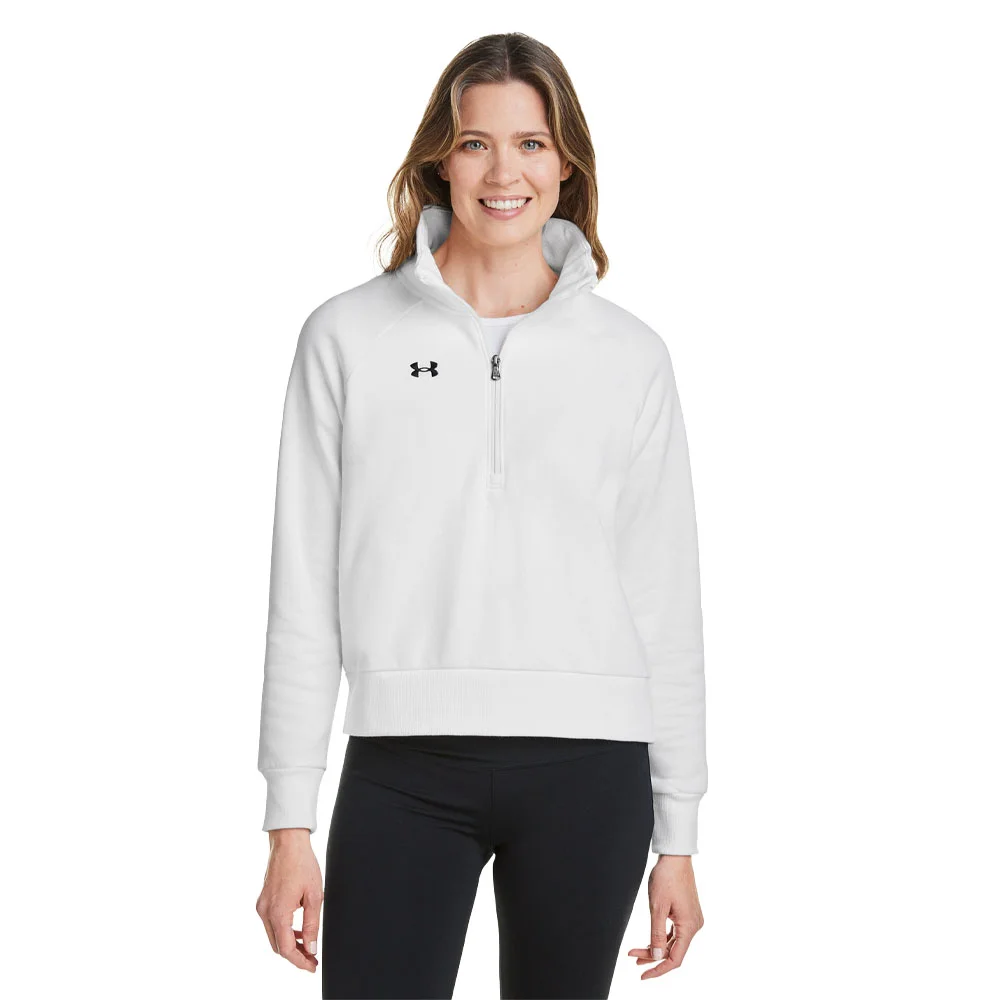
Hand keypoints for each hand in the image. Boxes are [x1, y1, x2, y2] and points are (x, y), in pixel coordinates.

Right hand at [256, 828, 322, 972]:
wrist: (288, 842)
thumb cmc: (302, 863)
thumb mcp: (314, 895)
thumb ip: (312, 924)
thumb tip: (311, 947)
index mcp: (278, 912)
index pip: (286, 949)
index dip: (299, 961)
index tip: (312, 966)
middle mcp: (265, 912)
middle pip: (277, 946)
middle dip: (295, 956)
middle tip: (312, 959)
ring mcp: (262, 906)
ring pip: (274, 936)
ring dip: (289, 944)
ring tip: (307, 947)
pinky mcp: (263, 901)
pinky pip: (272, 924)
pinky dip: (283, 931)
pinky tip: (297, 930)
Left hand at [628, 854, 703, 979]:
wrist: (675, 857)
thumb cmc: (666, 878)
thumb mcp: (657, 908)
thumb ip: (657, 935)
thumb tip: (657, 958)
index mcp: (689, 927)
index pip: (675, 959)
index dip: (659, 970)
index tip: (643, 975)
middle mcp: (694, 926)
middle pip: (673, 951)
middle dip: (653, 957)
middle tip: (633, 959)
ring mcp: (692, 919)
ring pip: (673, 942)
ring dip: (656, 948)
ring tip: (637, 954)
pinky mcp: (687, 913)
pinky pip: (675, 932)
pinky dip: (662, 938)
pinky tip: (650, 942)